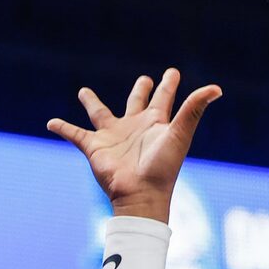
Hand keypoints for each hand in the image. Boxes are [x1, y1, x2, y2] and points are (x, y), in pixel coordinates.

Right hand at [46, 68, 222, 220]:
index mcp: (155, 123)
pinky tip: (51, 122)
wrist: (141, 195)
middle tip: (144, 79)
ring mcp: (113, 137)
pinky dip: (62, 128)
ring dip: (91, 102)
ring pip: (100, 113)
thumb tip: (217, 88)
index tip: (172, 72)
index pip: (163, 98)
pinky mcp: (94, 147)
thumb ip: (194, 109)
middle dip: (139, 90)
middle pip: (136, 102)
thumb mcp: (179, 133)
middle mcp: (134, 127)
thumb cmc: (163, 167)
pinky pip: (74, 134)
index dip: (168, 85)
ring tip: (83, 91)